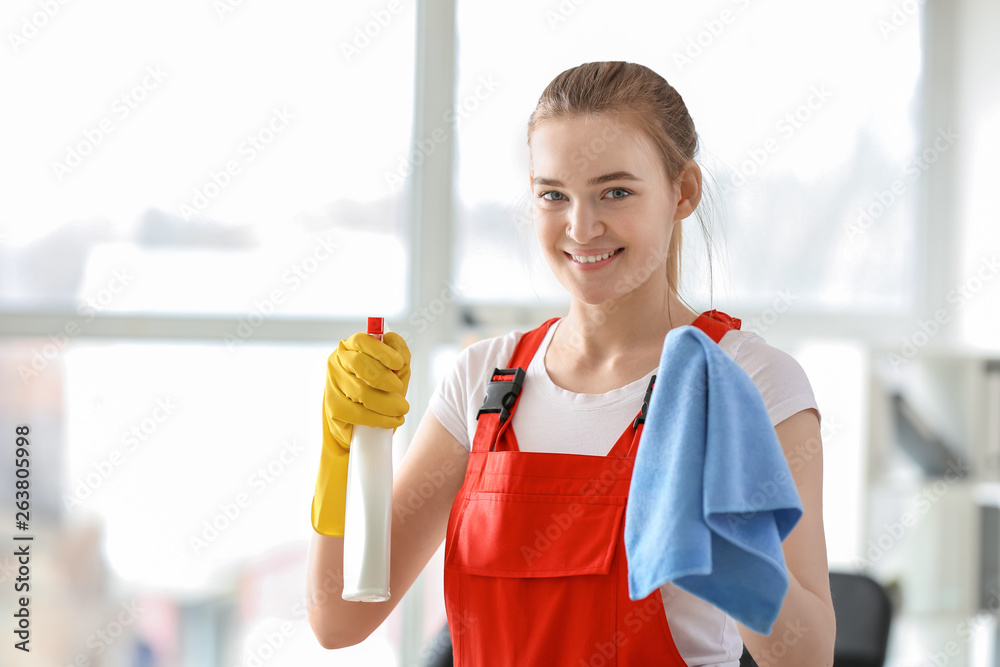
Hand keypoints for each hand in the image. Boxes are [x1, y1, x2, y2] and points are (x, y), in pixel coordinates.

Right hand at [311, 331, 410, 535]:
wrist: (360, 425)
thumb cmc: (381, 391)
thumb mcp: (394, 371)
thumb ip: (399, 356)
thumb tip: (397, 347)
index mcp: (351, 347)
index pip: (363, 339)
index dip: (382, 350)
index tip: (399, 363)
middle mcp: (337, 362)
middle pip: (362, 366)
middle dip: (386, 381)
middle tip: (401, 394)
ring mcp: (332, 385)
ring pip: (361, 392)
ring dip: (386, 403)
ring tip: (401, 411)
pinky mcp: (332, 408)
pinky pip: (357, 413)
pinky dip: (378, 419)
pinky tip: (391, 422)